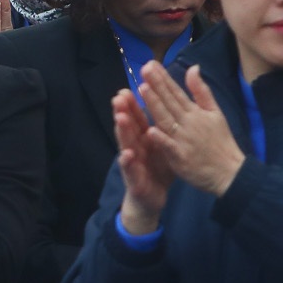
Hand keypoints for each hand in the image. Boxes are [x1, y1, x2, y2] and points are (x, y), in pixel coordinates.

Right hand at [111, 88, 172, 234]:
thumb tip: (164, 103)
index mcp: (143, 138)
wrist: (152, 197)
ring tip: (120, 117)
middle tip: (119, 95)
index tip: (130, 85)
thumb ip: (161, 125)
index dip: (134, 102)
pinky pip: (131, 169)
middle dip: (123, 111)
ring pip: (125, 144)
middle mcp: (133, 146)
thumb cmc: (157, 168)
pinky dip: (127, 162)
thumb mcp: (162, 145)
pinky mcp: (134, 179)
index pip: (137, 116)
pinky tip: (127, 154)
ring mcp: (132, 162)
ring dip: (122, 131)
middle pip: (128, 127)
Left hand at [136, 61, 245, 196]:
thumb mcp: (216, 113)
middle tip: (144, 69)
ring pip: (166, 120)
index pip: (176, 92)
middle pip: (169, 102)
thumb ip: (201, 91)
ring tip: (143, 89)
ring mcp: (184, 140)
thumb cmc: (220, 141)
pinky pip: (169, 147)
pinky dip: (161, 139)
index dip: (163, 78)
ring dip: (155, 105)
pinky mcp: (180, 157)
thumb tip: (193, 68)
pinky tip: (150, 130)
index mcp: (195, 112)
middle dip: (156, 85)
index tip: (151, 64)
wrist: (230, 172)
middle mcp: (189, 123)